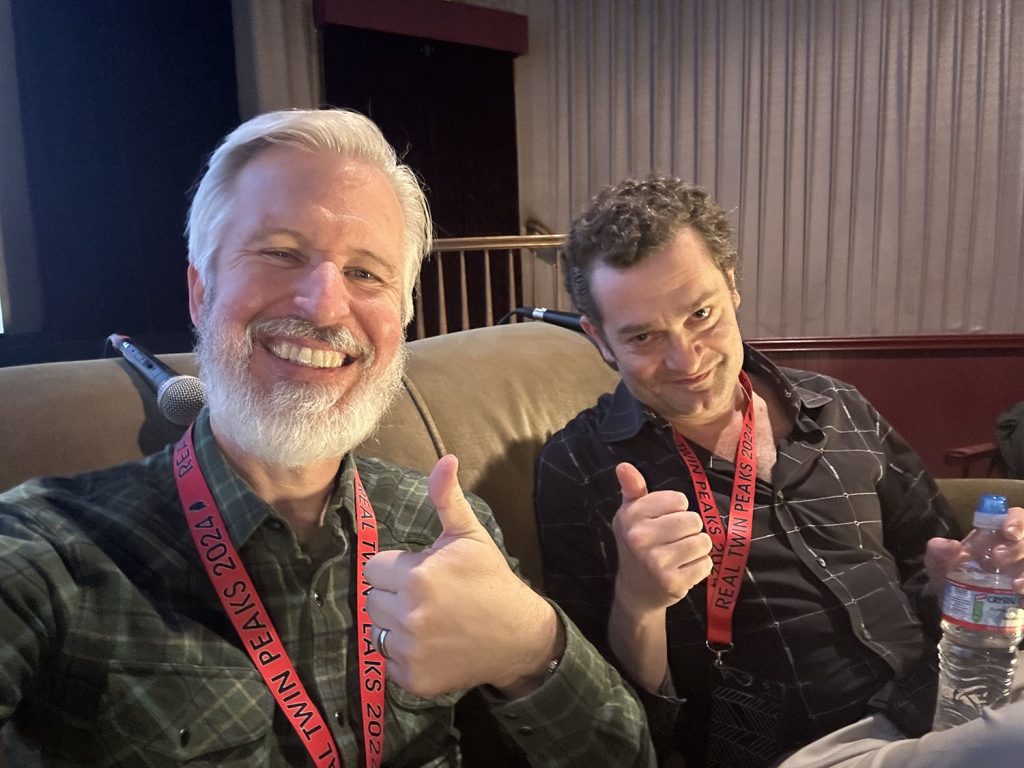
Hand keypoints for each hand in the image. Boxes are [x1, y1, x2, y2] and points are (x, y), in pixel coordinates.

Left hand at [364, 455, 561, 698]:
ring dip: (396, 625)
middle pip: (372, 600)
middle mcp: (409, 614)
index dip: (396, 568)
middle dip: (394, 595)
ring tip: (428, 620)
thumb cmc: (490, 580)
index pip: (374, 568)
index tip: (421, 572)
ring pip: (377, 630)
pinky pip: (388, 662)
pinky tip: (431, 645)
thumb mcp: (469, 535)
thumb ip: (446, 498)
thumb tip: (445, 458)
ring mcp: (410, 650)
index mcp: (417, 576)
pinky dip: (404, 656)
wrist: (519, 635)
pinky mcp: (413, 678)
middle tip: (427, 596)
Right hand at [612, 462, 712, 613]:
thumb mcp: (632, 513)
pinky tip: (683, 569)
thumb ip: (632, 488)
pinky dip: (700, 566)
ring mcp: (656, 563)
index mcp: (631, 517)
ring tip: (680, 553)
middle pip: (694, 520)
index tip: (663, 519)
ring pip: (703, 542)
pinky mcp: (673, 583)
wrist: (636, 588)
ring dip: (697, 547)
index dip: (677, 508)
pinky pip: (706, 564)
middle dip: (690, 528)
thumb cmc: (639, 542)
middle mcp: (640, 539)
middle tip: (674, 539)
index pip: (679, 500)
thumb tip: (623, 465)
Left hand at [925, 505, 1023, 594]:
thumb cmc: (952, 581)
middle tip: (998, 558)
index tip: (1008, 532)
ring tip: (1015, 585)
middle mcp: (1016, 551)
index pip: (1016, 518)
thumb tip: (951, 545)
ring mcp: (1023, 570)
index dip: (1017, 521)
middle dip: (1019, 547)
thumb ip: (938, 553)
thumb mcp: (939, 567)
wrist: (958, 613)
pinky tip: (1021, 598)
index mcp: (996, 537)